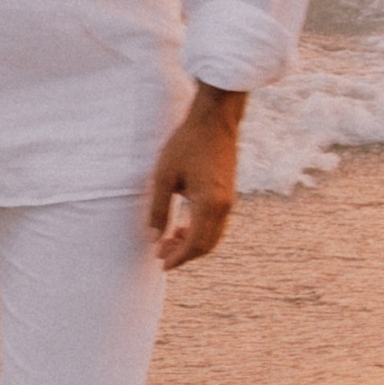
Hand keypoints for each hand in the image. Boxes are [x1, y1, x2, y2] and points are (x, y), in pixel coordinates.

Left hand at [148, 83, 244, 266]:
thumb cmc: (186, 144)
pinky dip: (199, 231)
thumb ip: (158, 209)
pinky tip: (180, 226)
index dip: (178, 258)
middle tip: (160, 254)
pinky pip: (216, 223)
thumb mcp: (164, 176)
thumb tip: (154, 237)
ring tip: (167, 240)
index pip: (195, 244)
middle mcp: (224, 206)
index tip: (162, 263)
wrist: (214, 120)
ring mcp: (229, 200)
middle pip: (207, 244)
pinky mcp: (228, 194)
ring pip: (213, 235)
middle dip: (184, 254)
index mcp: (209, 203)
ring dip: (191, 243)